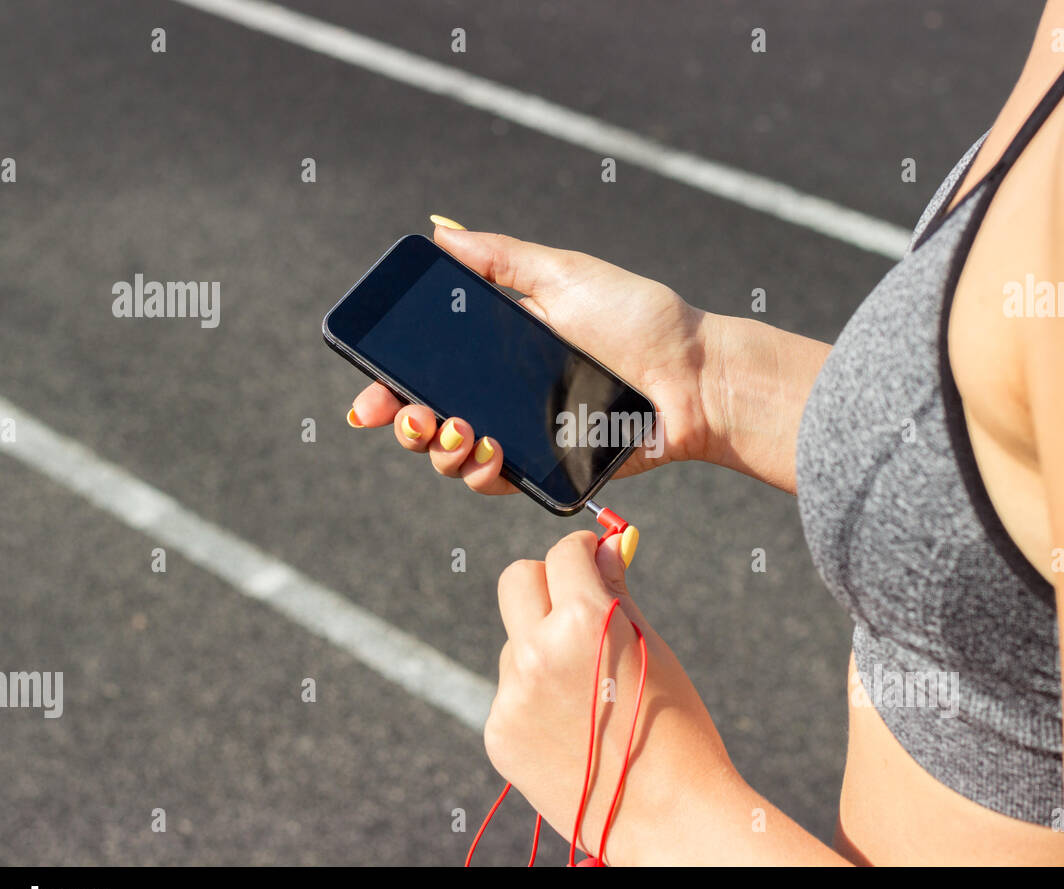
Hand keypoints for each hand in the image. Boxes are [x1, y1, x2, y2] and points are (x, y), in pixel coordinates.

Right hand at [346, 218, 714, 494]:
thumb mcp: (565, 275)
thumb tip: (439, 231)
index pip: (426, 369)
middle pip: (429, 420)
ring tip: (461, 431)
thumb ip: (500, 259)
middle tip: (415, 417)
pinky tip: (490, 454)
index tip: (368, 398)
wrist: (694, 376)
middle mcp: (504, 393)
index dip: (388, 386)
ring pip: (455, 459)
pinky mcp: (551, 469)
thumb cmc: (640, 319)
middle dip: (406, 423)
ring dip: (442, 451)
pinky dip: (483, 474)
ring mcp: (525, 434)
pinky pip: (499, 483)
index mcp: (499, 348)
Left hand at [485, 529, 734, 863]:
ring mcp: (512, 697)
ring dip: (542, 648)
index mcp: (584, 622)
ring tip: (590, 694)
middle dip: (546, 581)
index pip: (563, 553)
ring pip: (516, 642)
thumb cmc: (674, 728)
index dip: (582, 550)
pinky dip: (535, 696)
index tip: (592, 557)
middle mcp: (537, 653)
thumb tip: (601, 549)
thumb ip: (616, 592)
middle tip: (576, 603)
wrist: (668, 815)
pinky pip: (511, 692)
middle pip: (517, 580)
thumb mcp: (653, 648)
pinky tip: (571, 726)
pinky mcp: (499, 734)